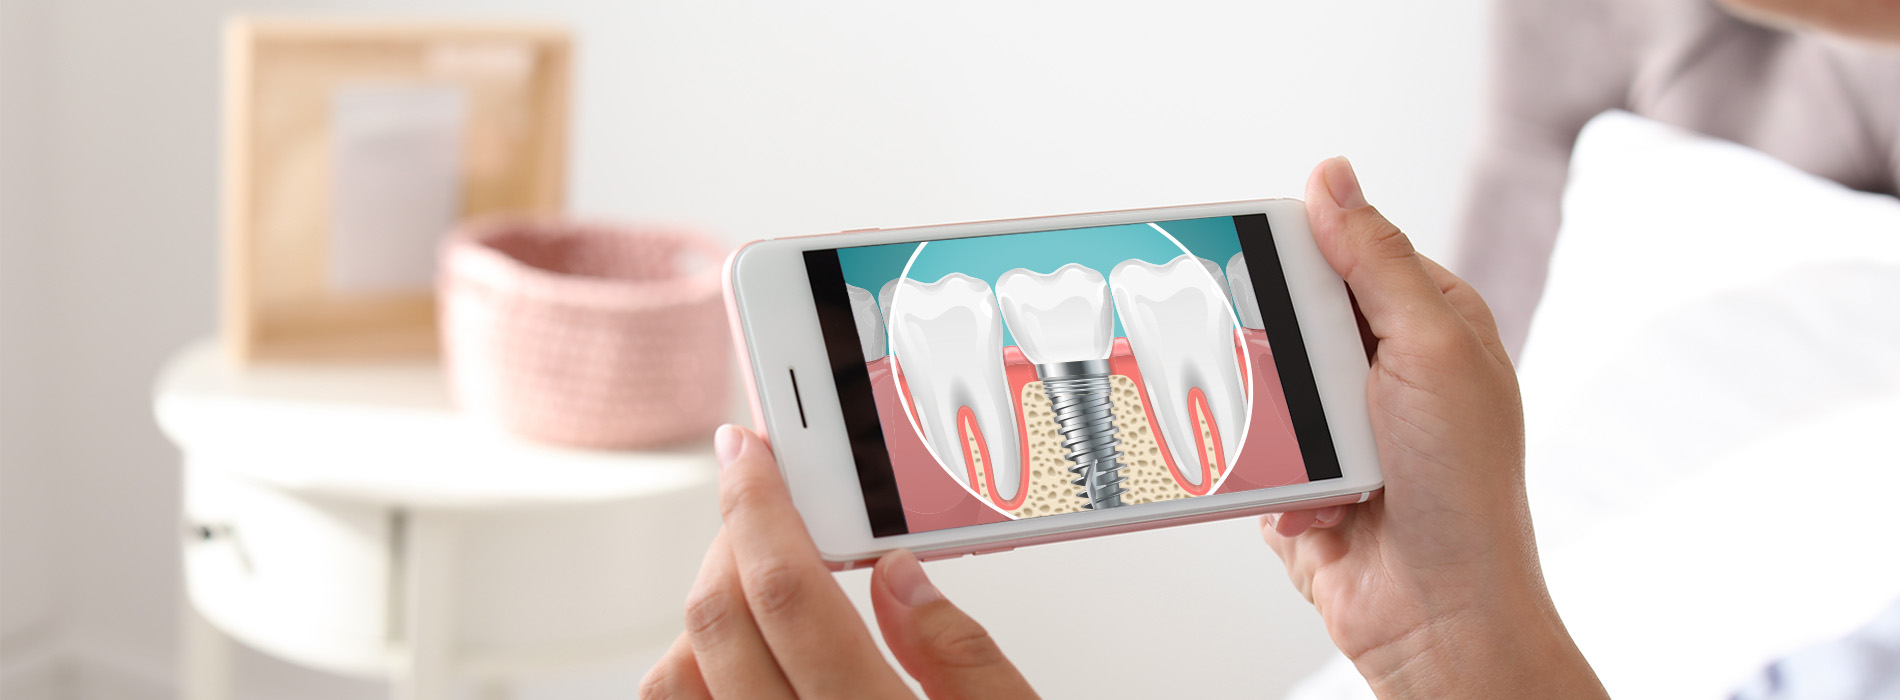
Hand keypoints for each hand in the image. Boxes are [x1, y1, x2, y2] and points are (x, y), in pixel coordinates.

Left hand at [639, 425, 1039, 699]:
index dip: (761, 505)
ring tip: (767, 579)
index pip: (789, 594)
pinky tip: (747, 647)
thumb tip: (903, 575)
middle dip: (736, 538)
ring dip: (712, 607)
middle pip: (719, 619)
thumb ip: (967, 659)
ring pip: (676, 672)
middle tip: (772, 500)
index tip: (749, 448)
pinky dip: (696, 664)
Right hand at [1261, 158, 1605, 698]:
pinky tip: (1311, 501)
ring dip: (1281, 421)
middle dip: (1282, 346)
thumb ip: (1375, 260)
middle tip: (1291, 367)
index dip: (1305, 248)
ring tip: (1316, 451)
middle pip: (1297, 318)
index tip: (1256, 247)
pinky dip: (1273, 477)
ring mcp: (1348, 429)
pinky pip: (1256, 452)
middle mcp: (1389, 371)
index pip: (1352, 253)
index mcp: (1432, 324)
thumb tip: (1332, 176)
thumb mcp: (1431, 347)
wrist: (1439, 615)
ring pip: (1268, 386)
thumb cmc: (1463, 490)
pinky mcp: (1308, 481)